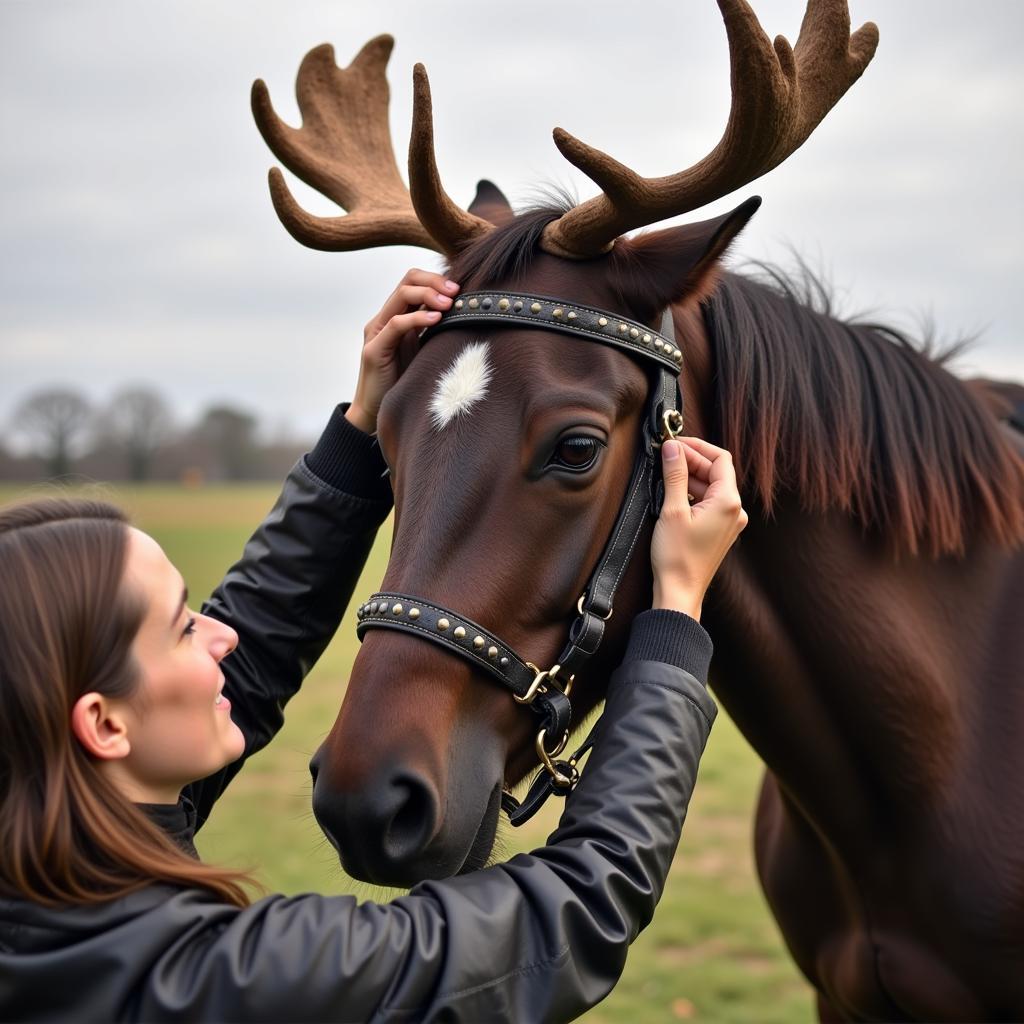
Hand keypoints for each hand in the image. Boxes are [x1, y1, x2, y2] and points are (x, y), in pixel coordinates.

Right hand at [345, 269, 459, 433]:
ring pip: (402, 295)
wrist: (375, 412)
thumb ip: (436, 331)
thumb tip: (466, 316)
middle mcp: (384, 318)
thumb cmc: (404, 382)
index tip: (461, 288)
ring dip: (429, 294)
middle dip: (435, 281)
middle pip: (408, 280)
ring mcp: (377, 331)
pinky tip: (437, 319)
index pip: (413, 281)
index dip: (437, 278)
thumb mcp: (424, 351)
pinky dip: (417, 317)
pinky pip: (396, 324)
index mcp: (396, 316)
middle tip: (457, 291)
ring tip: (450, 302)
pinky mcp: (375, 349)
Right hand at [650, 436, 747, 619]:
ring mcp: (729, 522)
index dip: (697, 446)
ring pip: (711, 487)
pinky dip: (692, 493)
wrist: (679, 592)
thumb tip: (673, 447)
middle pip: (715, 472)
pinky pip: (709, 503)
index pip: (719, 459)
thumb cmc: (677, 557)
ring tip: (665, 473)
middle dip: (691, 461)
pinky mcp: (719, 531)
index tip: (675, 442)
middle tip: (665, 454)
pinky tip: (673, 493)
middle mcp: (735, 511)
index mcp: (729, 502)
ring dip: (689, 477)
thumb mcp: (672, 510)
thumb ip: (674, 474)